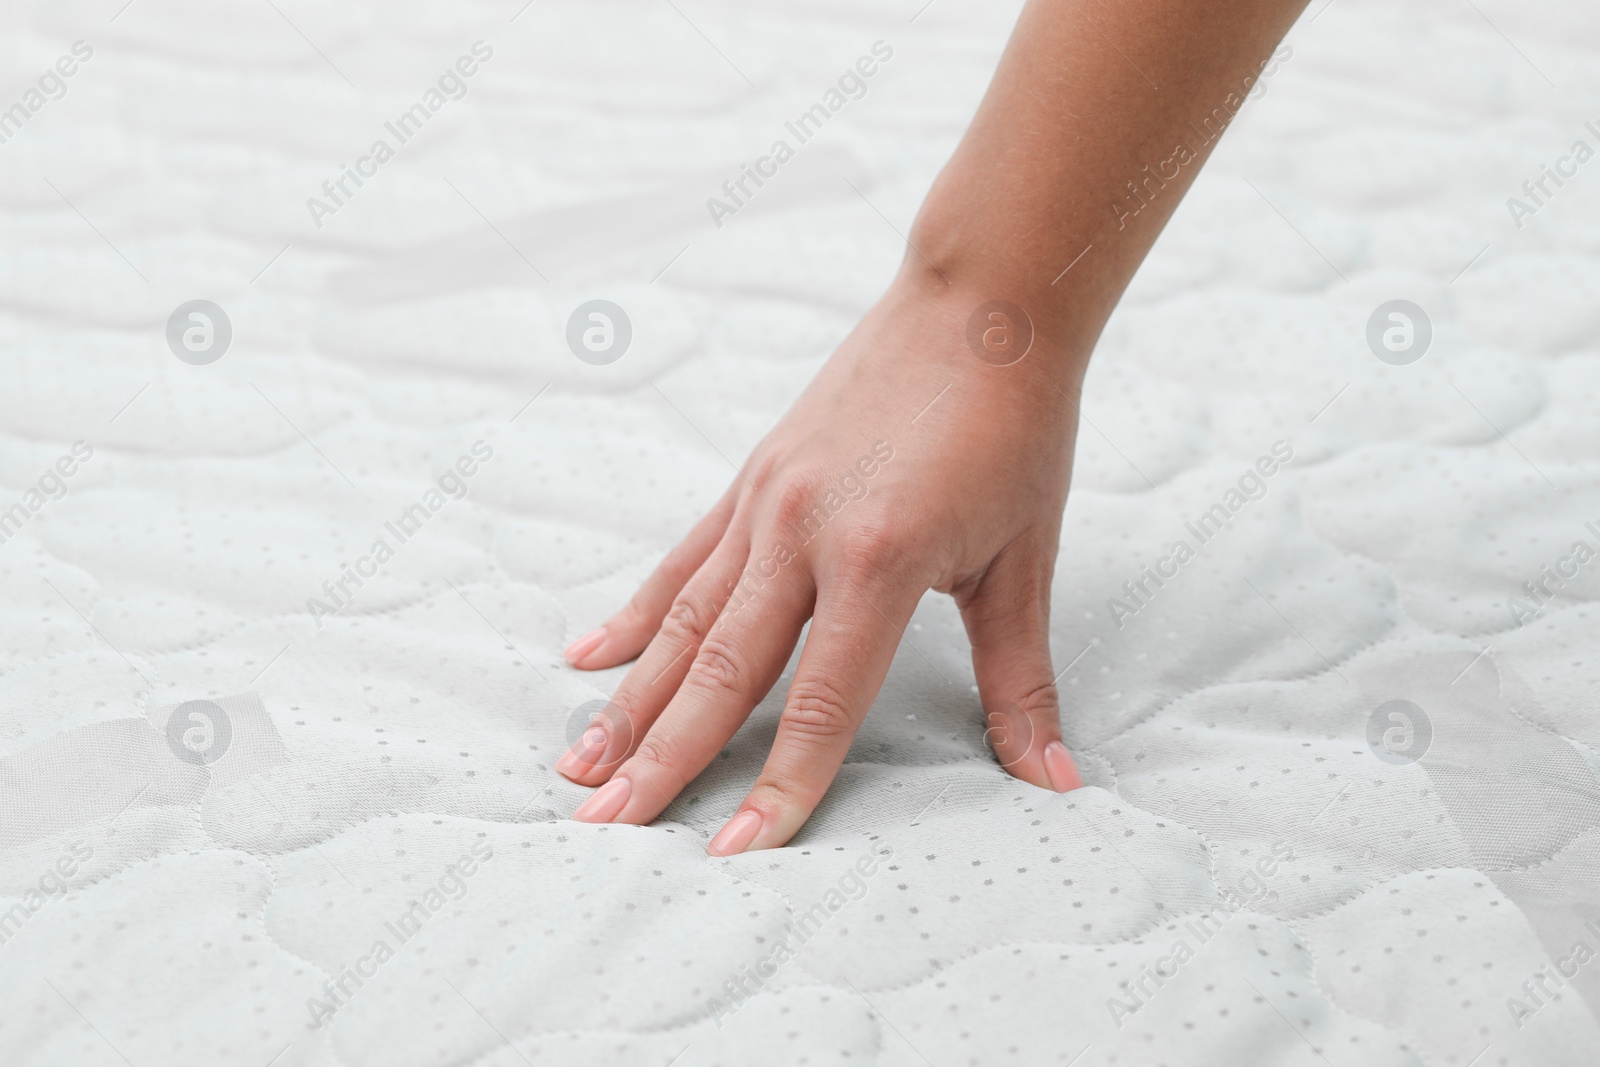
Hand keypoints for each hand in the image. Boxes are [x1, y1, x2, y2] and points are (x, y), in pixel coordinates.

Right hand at [555, 275, 1085, 854]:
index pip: (821, 704)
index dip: (782, 787)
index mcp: (878, 561)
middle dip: (663, 760)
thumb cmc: (1013, 429)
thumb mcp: (1023, 561)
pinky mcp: (752, 476)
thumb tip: (1053, 779)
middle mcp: (802, 533)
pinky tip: (589, 657)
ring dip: (631, 699)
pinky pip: (683, 559)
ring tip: (581, 765)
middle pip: (723, 672)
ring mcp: (766, 500)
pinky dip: (636, 612)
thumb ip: (1020, 680)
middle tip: (604, 829)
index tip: (734, 853)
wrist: (981, 304)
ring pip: (685, 620)